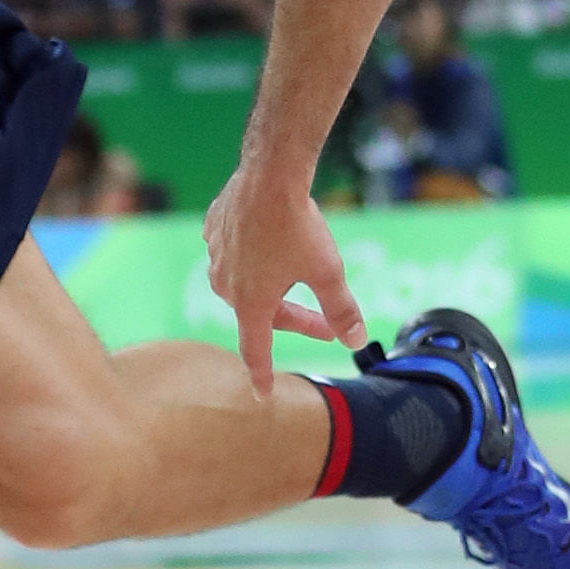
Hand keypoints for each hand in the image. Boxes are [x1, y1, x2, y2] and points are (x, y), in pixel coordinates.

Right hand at [203, 158, 366, 391]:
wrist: (270, 174)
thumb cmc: (299, 225)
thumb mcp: (328, 273)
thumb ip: (341, 310)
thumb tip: (356, 341)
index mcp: (251, 302)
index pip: (255, 351)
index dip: (262, 375)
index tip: (263, 394)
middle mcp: (225, 284)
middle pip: (260, 314)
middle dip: (294, 319)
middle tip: (325, 322)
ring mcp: (216, 255)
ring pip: (245, 282)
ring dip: (271, 286)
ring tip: (295, 273)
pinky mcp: (213, 229)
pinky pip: (231, 251)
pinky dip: (250, 254)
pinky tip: (266, 241)